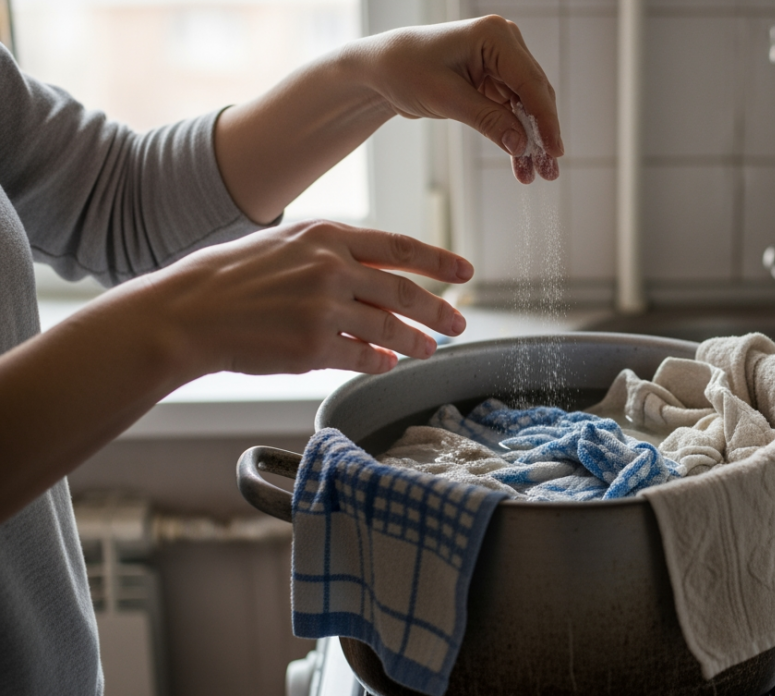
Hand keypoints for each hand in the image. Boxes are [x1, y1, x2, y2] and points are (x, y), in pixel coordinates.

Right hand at [134, 219, 472, 376]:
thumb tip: (381, 273)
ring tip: (429, 348)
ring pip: (388, 328)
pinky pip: (362, 357)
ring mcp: (323, 308)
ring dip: (415, 341)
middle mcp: (329, 268)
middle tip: (458, 323)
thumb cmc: (233, 278)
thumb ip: (335, 255)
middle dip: (438, 309)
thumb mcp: (287, 245)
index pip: (398, 246)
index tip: (464, 272)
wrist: (187, 311)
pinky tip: (387, 363)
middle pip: (403, 290)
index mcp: (326, 236)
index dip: (437, 261)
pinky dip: (380, 362)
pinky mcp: (312, 346)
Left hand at [358, 16, 563, 182]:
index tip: (554, 150)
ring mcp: (502, 61)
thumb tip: (522, 145)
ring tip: (537, 173)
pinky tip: (521, 162)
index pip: (530, 82)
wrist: (383, 69)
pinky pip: (512, 110)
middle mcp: (504, 43)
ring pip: (526, 106)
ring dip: (530, 139)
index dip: (546, 119)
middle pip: (534, 95)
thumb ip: (488, 120)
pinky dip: (515, 135)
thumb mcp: (446, 98)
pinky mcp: (495, 78)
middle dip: (540, 134)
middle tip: (549, 170)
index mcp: (494, 36)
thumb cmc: (406, 71)